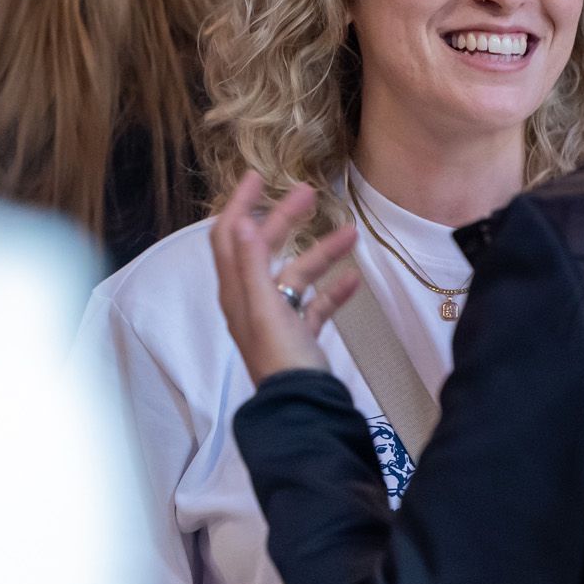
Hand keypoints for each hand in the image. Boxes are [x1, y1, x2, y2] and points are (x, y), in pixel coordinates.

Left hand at [210, 171, 361, 385]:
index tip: (257, 176)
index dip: (239, 204)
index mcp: (236, 290)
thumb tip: (241, 222)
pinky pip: (316, 303)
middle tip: (311, 192)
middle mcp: (252, 299)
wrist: (301, 407)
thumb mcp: (263, 308)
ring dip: (322, 252)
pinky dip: (333, 288)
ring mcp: (278, 317)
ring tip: (352, 234)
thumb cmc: (279, 357)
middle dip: (286, 218)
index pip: (229, 236)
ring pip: (298, 274)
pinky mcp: (300, 334)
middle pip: (266, 248)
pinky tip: (354, 278)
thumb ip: (253, 265)